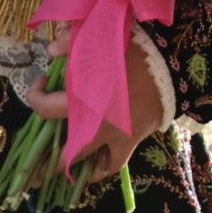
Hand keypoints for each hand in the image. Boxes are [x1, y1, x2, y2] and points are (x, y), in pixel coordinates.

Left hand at [25, 23, 166, 182]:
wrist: (176, 60)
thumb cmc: (135, 49)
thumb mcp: (100, 38)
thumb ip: (70, 41)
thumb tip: (52, 50)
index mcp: (83, 102)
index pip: (45, 109)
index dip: (35, 95)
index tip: (41, 80)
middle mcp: (97, 127)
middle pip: (66, 153)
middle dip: (48, 163)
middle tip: (36, 166)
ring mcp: (119, 136)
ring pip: (95, 166)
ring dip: (79, 171)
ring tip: (68, 174)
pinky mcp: (137, 137)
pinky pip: (117, 160)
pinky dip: (105, 164)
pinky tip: (99, 164)